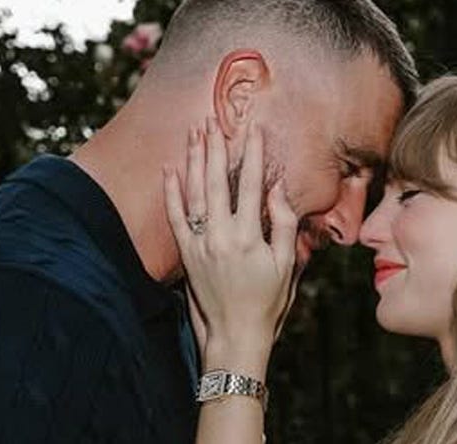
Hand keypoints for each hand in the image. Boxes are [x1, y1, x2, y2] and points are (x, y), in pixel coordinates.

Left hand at [163, 118, 297, 363]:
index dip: (253, 154)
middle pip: (217, 181)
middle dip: (216, 147)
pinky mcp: (186, 254)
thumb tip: (277, 188)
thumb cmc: (267, 302)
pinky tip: (170, 169)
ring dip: (194, 160)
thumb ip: (282, 224)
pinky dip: (171, 192)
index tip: (253, 129)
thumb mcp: (286, 264)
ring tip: (195, 133)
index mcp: (249, 237)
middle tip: (214, 120)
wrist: (235, 336)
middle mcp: (221, 237)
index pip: (252, 185)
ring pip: (194, 193)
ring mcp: (200, 245)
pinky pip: (174, 217)